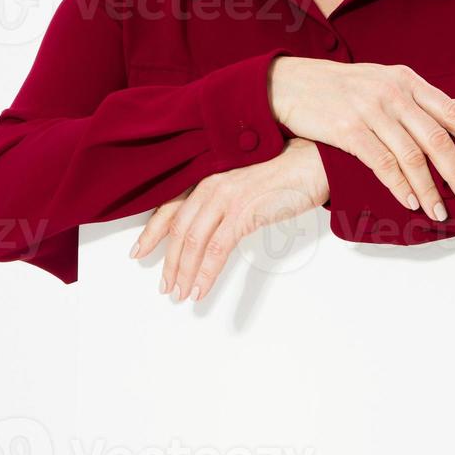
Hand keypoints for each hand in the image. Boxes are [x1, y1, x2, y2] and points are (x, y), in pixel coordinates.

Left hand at [131, 137, 327, 303]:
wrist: (315, 160)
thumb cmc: (286, 171)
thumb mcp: (246, 181)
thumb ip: (225, 198)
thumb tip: (211, 228)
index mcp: (209, 174)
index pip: (170, 206)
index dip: (151, 232)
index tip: (138, 252)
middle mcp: (211, 183)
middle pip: (177, 228)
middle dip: (168, 262)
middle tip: (165, 285)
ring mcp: (227, 197)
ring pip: (193, 241)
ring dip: (184, 272)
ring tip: (181, 294)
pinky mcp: (245, 212)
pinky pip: (218, 249)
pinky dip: (206, 272)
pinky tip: (201, 288)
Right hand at [268, 57, 454, 221]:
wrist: (292, 83)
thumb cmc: (340, 87)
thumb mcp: (382, 81)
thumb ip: (416, 97)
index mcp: (406, 80)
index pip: (451, 110)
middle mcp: (393, 93)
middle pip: (437, 137)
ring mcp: (371, 110)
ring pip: (411, 156)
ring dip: (429, 188)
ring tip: (441, 211)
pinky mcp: (348, 129)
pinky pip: (381, 163)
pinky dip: (399, 185)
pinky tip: (409, 202)